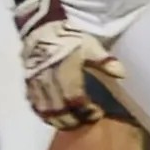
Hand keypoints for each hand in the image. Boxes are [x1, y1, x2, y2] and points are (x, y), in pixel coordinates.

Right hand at [14, 0, 123, 128]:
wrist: (40, 27)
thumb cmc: (68, 37)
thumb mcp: (90, 45)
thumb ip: (104, 61)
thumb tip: (122, 74)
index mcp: (65, 72)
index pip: (75, 100)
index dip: (86, 111)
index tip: (97, 114)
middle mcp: (48, 81)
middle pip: (59, 111)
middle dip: (73, 121)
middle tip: (86, 121)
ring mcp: (36, 84)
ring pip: (45, 112)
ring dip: (58, 121)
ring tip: (71, 123)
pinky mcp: (28, 84)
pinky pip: (34, 105)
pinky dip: (44, 115)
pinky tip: (53, 117)